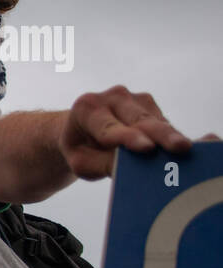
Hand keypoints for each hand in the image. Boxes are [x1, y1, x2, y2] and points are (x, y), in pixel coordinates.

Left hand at [60, 86, 191, 179]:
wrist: (82, 130)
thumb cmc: (81, 149)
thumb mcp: (82, 161)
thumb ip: (104, 164)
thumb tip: (132, 169)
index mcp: (86, 109)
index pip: (108, 127)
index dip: (128, 138)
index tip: (147, 148)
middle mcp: (111, 97)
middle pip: (139, 120)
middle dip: (161, 134)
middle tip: (181, 148)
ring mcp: (133, 98)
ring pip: (155, 120)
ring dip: (170, 136)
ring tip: (186, 151)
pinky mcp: (149, 104)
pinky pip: (163, 122)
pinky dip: (170, 136)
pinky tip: (179, 149)